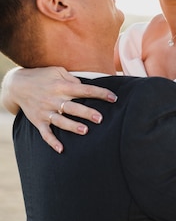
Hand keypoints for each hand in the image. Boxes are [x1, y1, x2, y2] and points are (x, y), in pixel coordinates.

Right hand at [2, 66, 116, 152]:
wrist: (17, 85)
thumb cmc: (41, 76)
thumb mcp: (57, 71)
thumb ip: (71, 79)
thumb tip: (84, 86)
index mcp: (61, 86)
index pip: (84, 90)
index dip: (100, 93)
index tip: (114, 98)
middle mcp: (54, 99)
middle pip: (73, 107)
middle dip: (87, 113)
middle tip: (100, 118)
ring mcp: (45, 111)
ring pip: (60, 121)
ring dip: (72, 126)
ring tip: (85, 131)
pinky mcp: (38, 121)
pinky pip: (45, 133)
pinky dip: (52, 142)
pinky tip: (61, 149)